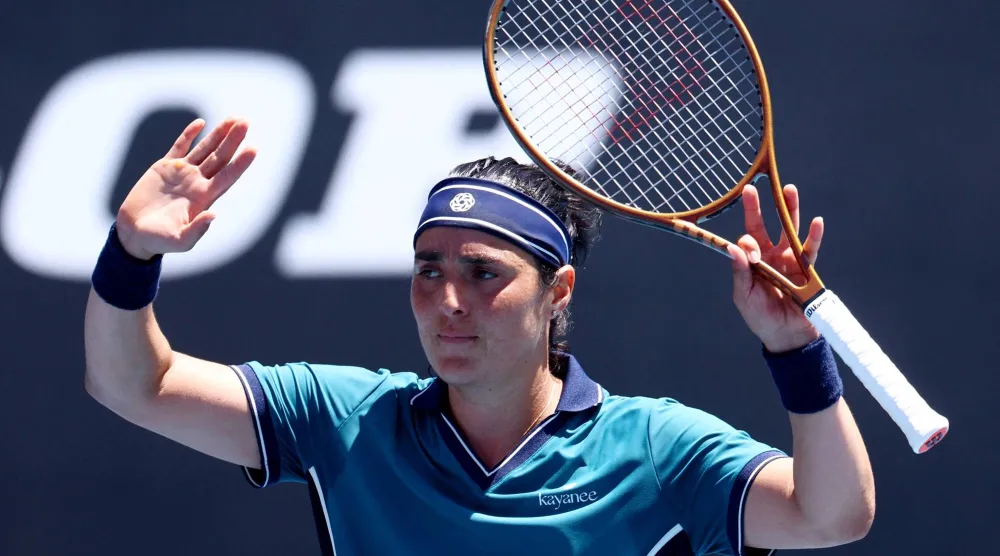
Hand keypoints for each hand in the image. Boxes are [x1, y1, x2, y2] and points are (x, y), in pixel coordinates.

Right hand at [115, 118, 256, 259]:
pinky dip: (189, 134)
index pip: (227, 176)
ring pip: (205, 149)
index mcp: (204, 198)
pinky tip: (201, 123)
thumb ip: (196, 230)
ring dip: (219, 134)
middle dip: (233, 140)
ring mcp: (182, 173)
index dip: (241, 163)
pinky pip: (180, 146)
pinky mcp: (164, 167)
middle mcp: (198, 182)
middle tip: (245, 122)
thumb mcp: (179, 241)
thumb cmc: (158, 240)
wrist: (134, 232)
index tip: (253, 148)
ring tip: (234, 118)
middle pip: (221, 158)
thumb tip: (213, 214)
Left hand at [726, 184, 823, 352]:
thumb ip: (741, 273)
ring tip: (789, 189)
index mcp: (751, 262)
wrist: (786, 335)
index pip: (746, 241)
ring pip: (789, 230)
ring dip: (790, 210)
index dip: (748, 242)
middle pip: (764, 226)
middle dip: (759, 208)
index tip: (751, 250)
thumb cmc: (760, 317)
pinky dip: (814, 235)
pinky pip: (810, 249)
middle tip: (752, 188)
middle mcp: (769, 255)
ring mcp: (789, 259)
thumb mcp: (745, 296)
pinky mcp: (806, 268)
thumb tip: (732, 247)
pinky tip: (816, 221)